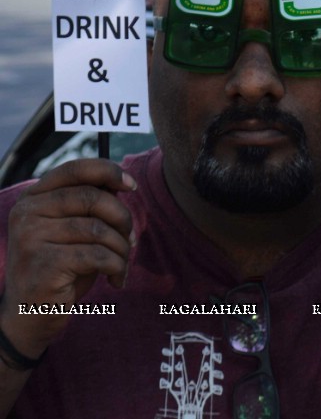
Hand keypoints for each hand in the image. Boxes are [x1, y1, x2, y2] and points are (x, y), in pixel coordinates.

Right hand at [0, 159, 135, 359]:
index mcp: (34, 198)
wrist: (31, 314)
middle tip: (130, 240)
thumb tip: (124, 184)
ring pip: (99, 229)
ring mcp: (30, 237)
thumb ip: (92, 207)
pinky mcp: (43, 263)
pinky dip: (116, 267)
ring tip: (121, 265)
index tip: (132, 186)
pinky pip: (98, 256)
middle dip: (123, 219)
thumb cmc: (62, 269)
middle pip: (93, 198)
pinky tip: (116, 279)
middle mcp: (26, 212)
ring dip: (122, 249)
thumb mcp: (76, 231)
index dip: (109, 172)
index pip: (75, 169)